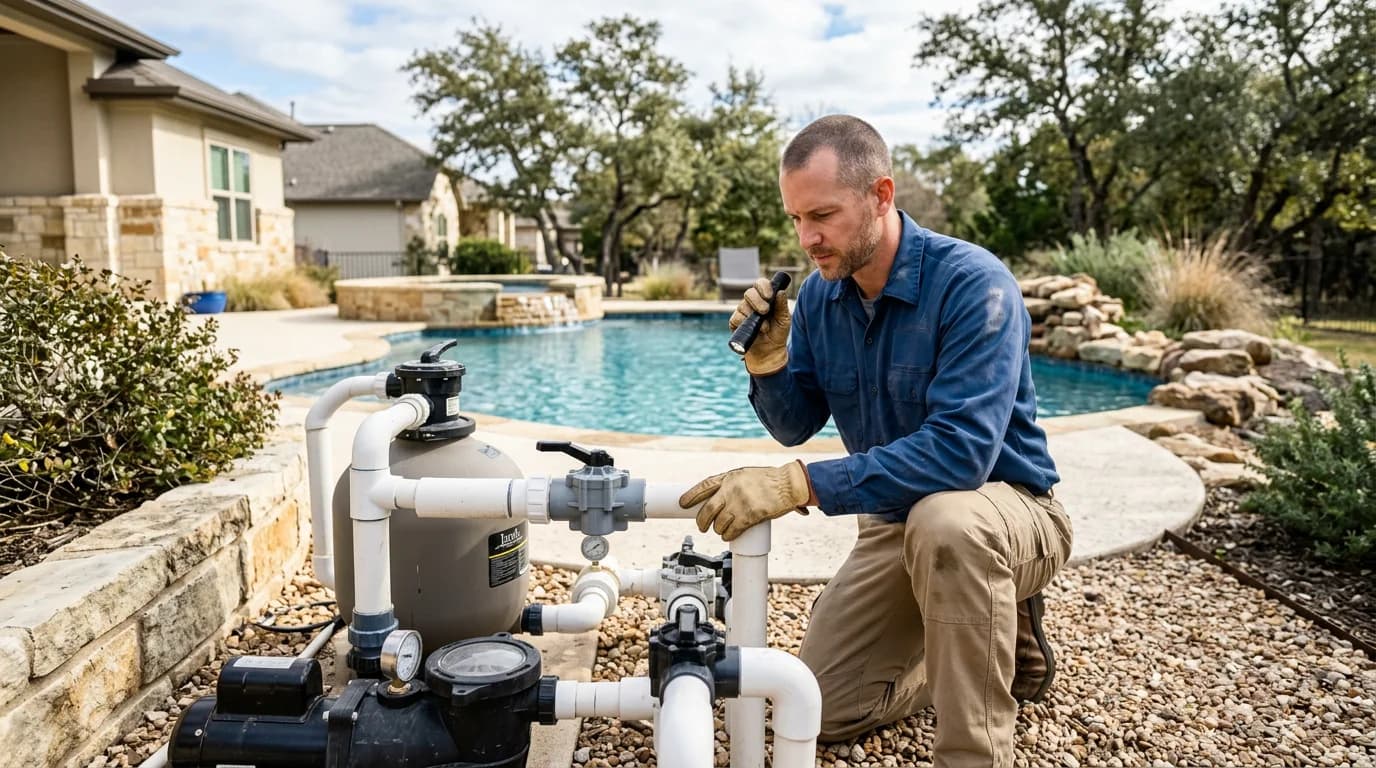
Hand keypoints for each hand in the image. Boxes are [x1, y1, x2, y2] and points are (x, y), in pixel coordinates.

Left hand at [678, 461, 811, 540]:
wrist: (789, 484)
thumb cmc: (770, 480)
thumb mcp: (746, 475)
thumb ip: (731, 485)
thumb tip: (717, 499)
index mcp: (729, 477)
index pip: (704, 486)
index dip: (691, 495)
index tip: (682, 503)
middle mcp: (731, 489)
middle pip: (707, 509)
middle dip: (701, 521)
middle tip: (701, 527)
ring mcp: (740, 502)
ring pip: (718, 523)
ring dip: (718, 530)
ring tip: (720, 531)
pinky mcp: (750, 515)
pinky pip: (732, 530)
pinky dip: (728, 535)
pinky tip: (728, 535)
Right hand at [730, 277, 789, 375]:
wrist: (770, 351)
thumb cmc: (777, 333)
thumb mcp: (784, 319)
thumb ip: (782, 305)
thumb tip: (781, 291)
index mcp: (764, 298)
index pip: (760, 284)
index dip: (763, 287)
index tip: (769, 295)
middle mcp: (752, 303)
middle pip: (749, 292)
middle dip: (757, 301)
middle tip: (765, 311)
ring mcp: (743, 312)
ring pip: (742, 305)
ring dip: (753, 315)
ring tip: (764, 327)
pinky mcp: (735, 323)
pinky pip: (736, 317)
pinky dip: (745, 323)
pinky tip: (754, 330)